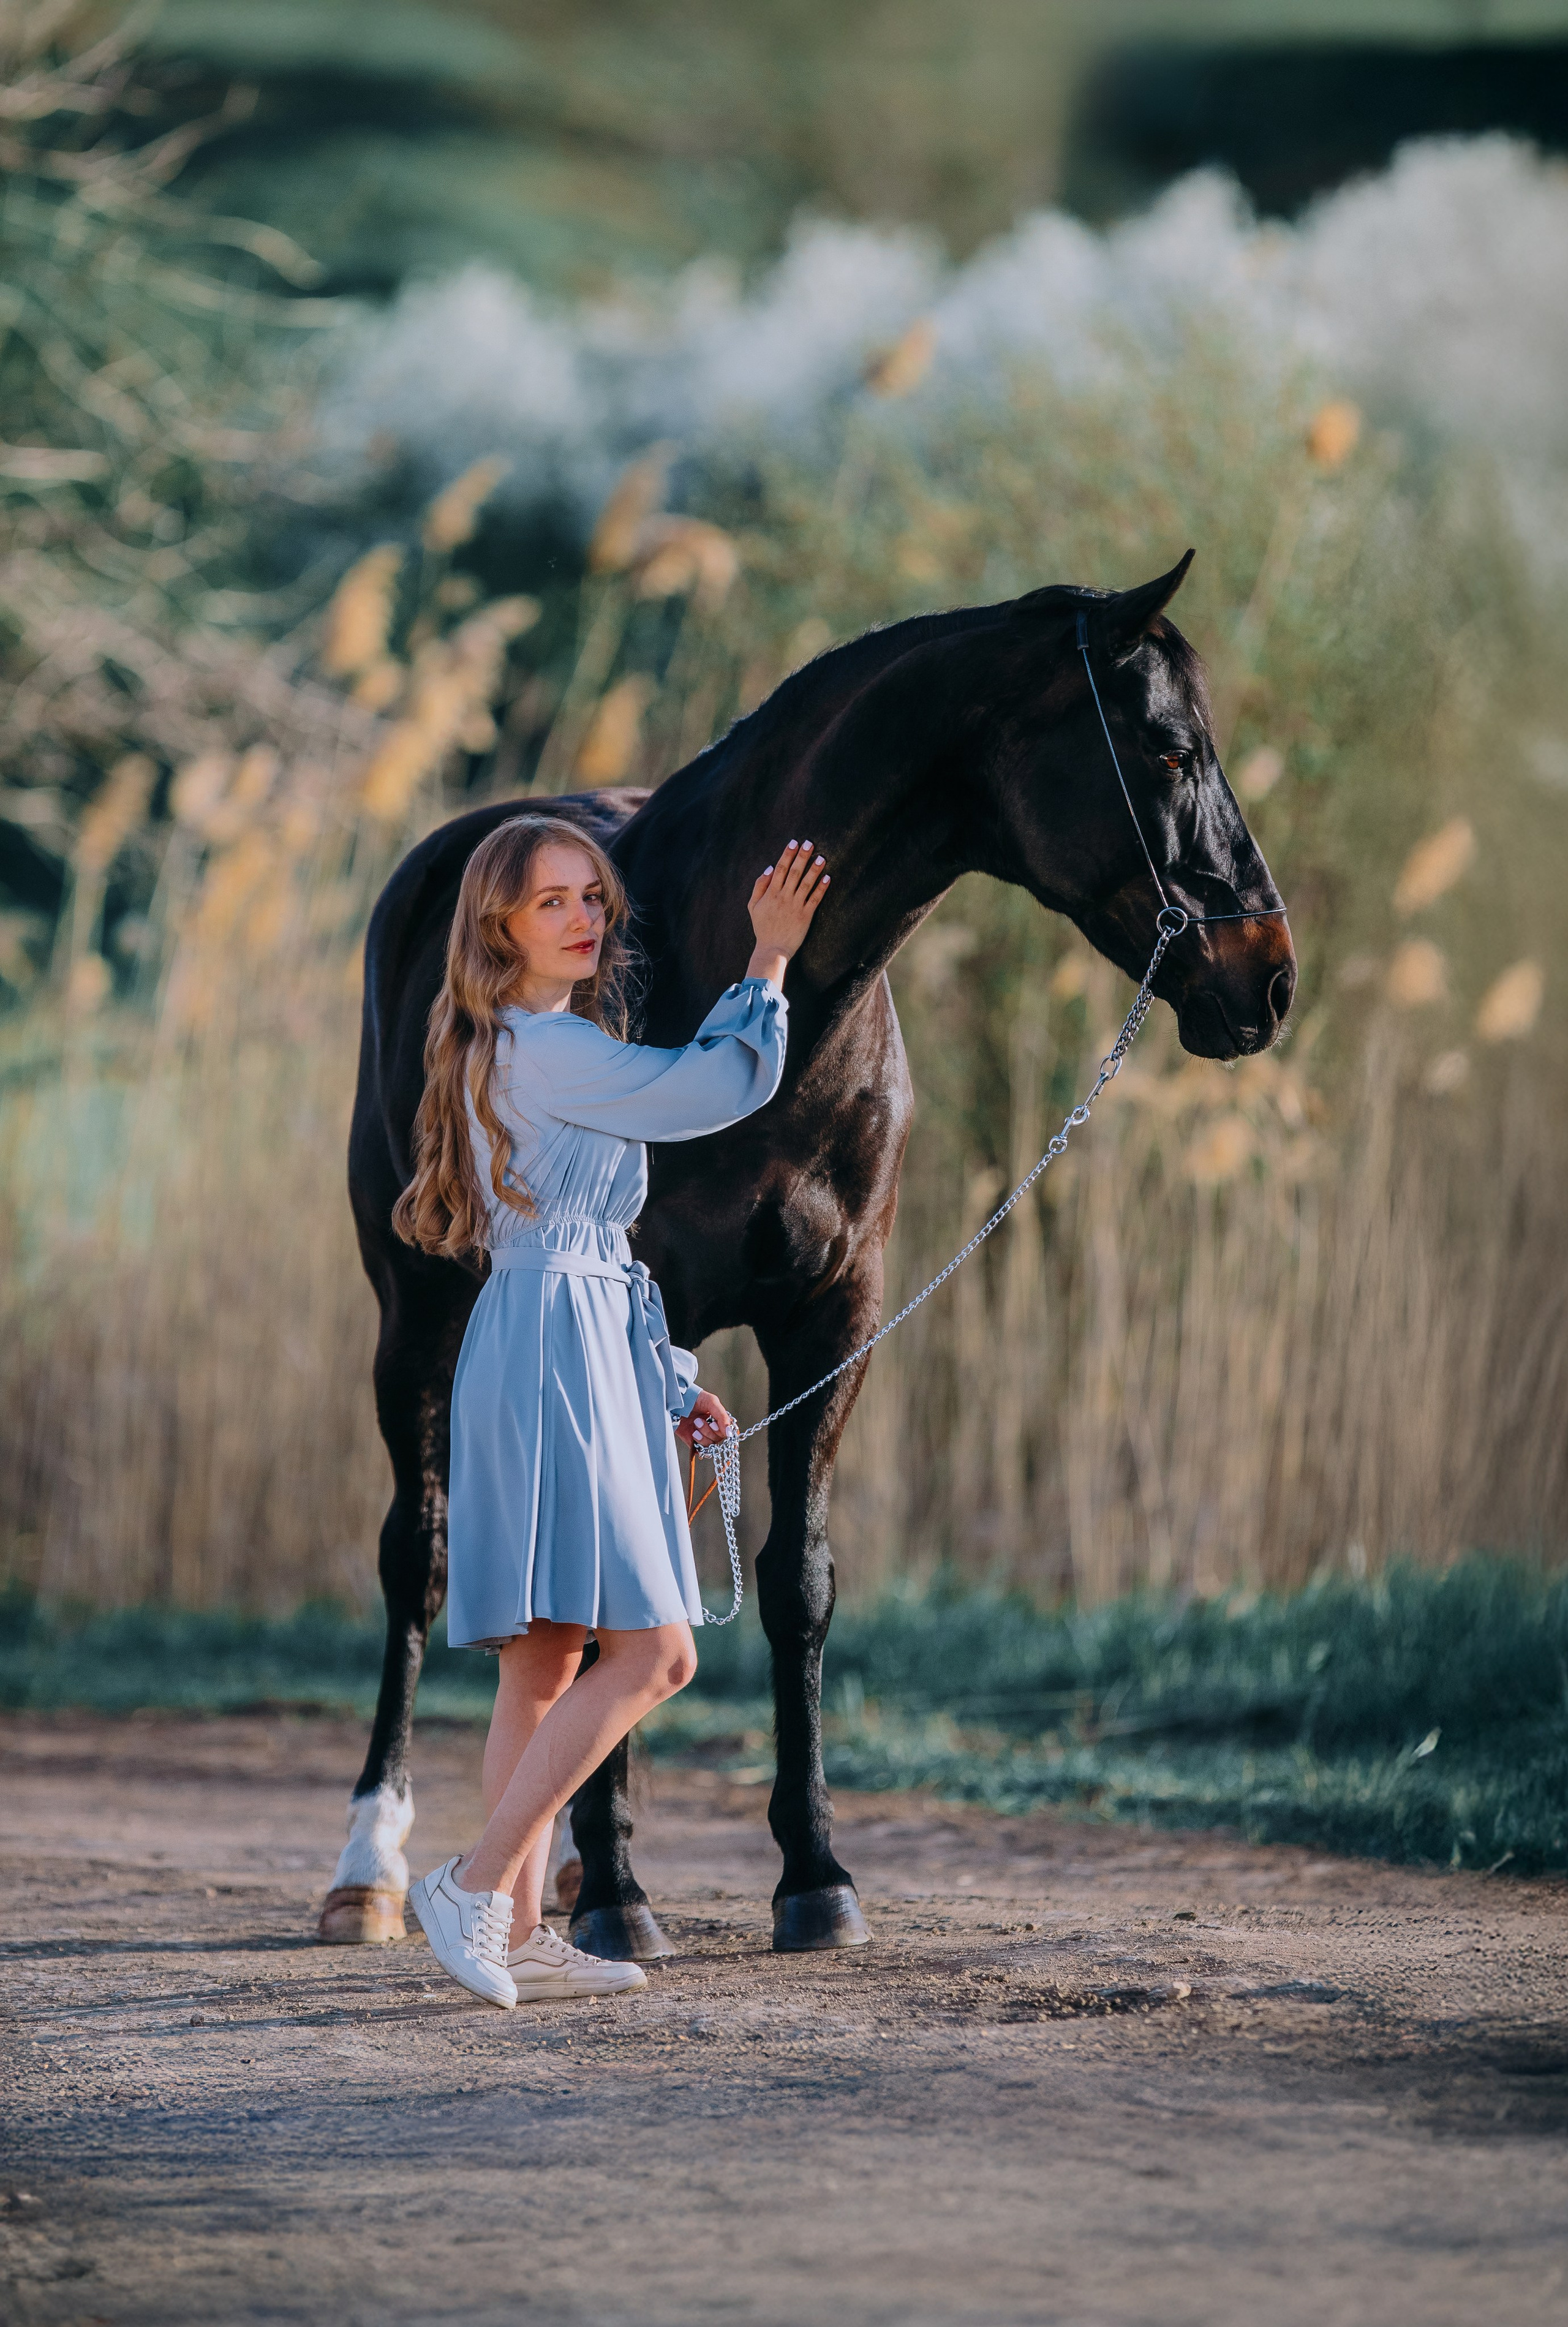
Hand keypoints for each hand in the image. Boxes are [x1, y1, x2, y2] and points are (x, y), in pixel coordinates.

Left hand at [676, 1389, 732, 1449]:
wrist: (676, 1400)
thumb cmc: (695, 1398)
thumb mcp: (712, 1402)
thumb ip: (722, 1416)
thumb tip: (729, 1433)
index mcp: (719, 1420)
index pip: (726, 1431)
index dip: (721, 1430)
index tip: (713, 1423)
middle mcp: (712, 1429)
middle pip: (718, 1439)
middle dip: (708, 1431)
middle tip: (698, 1421)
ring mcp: (703, 1436)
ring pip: (710, 1445)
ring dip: (703, 1437)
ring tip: (694, 1427)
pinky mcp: (693, 1442)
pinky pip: (700, 1450)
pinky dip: (698, 1445)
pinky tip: (692, 1434)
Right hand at [745, 839, 828, 987]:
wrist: (772, 949)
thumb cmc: (762, 928)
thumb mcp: (753, 906)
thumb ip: (759, 886)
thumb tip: (768, 868)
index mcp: (771, 893)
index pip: (780, 869)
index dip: (787, 855)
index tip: (794, 842)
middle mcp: (783, 897)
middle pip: (794, 872)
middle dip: (802, 856)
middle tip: (810, 843)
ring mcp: (795, 906)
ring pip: (806, 884)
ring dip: (814, 869)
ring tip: (822, 857)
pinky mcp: (805, 916)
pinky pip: (815, 899)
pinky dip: (821, 888)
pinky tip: (828, 878)